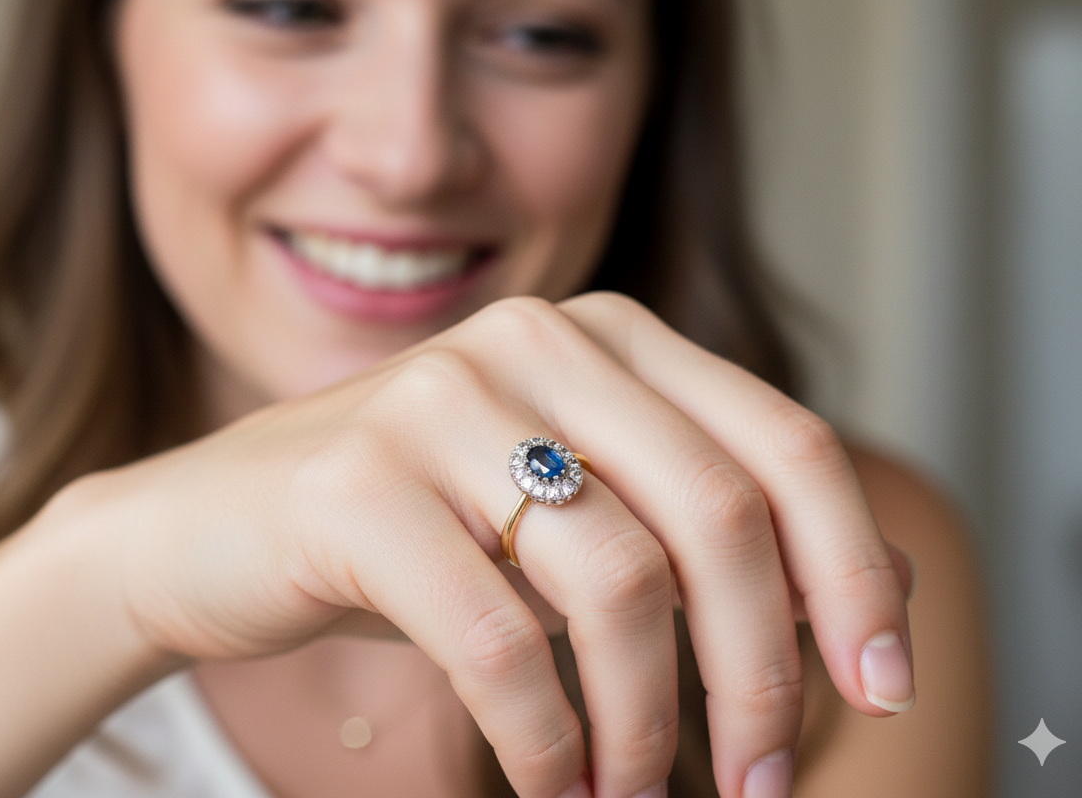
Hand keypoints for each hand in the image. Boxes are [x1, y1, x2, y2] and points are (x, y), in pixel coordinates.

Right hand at [68, 293, 911, 797]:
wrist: (208, 530)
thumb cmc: (413, 529)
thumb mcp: (573, 508)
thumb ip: (702, 521)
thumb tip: (878, 585)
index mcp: (608, 335)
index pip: (783, 444)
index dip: (851, 574)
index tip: (880, 690)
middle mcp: (536, 341)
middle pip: (718, 514)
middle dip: (760, 673)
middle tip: (757, 782)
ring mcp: (440, 400)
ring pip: (617, 586)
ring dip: (647, 725)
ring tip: (633, 791)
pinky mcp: (356, 483)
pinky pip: (499, 641)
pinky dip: (545, 741)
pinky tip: (552, 783)